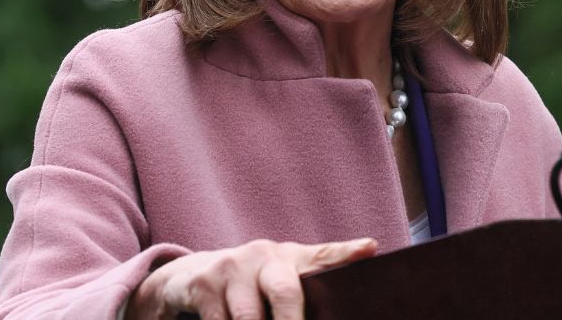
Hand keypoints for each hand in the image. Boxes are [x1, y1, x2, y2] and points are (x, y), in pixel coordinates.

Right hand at [125, 237, 377, 319]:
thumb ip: (306, 294)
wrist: (191, 278)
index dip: (348, 252)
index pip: (324, 255)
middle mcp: (264, 254)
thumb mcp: (278, 283)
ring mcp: (233, 265)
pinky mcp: (203, 282)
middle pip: (286, 291)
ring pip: (250, 317)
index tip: (370, 248)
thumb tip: (343, 305)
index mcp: (291, 258)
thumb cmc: (251, 288)